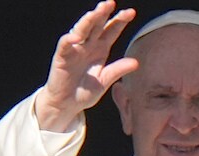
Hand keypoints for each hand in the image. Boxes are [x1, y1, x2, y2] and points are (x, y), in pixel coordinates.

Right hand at [35, 0, 137, 130]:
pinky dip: (69, 40)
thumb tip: (136, 62)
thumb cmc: (85, 91)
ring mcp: (75, 49)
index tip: (131, 12)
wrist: (68, 104)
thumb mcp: (105, 80)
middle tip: (111, 3)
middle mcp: (88, 45)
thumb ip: (118, 70)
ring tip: (96, 12)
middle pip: (97, 25)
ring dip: (88, 20)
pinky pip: (65, 45)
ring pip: (81, 30)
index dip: (120, 21)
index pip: (111, 30)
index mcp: (100, 49)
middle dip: (103, 13)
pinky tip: (76, 36)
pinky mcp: (62, 57)